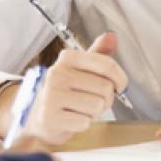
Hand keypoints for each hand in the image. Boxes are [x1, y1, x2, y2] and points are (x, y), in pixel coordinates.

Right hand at [0, 33, 129, 148]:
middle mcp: (58, 73)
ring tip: (82, 109)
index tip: (121, 86)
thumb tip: (112, 36)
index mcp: (68, 58)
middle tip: (95, 101)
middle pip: (105, 87)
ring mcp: (53, 94)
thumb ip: (98, 54)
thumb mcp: (81, 69)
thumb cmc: (66, 91)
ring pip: (97, 105)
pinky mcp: (51, 116)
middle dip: (107, 99)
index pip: (106, 65)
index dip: (120, 78)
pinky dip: (84, 123)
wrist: (39, 115)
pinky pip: (85, 122)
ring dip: (96, 112)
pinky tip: (73, 118)